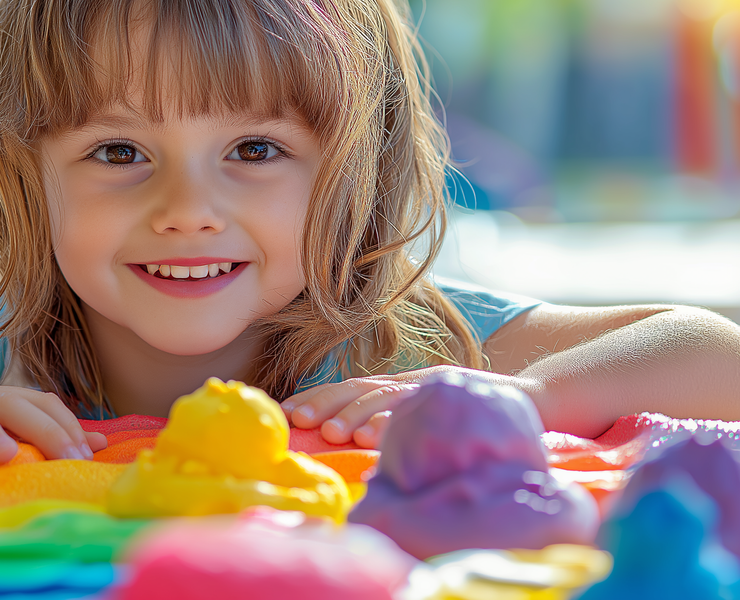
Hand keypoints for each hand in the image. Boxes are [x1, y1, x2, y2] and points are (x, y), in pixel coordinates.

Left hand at [280, 366, 515, 447]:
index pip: (353, 387)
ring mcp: (436, 387)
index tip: (286, 412)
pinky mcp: (459, 396)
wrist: (542, 399)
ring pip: (387, 396)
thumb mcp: (430, 417)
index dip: (318, 397)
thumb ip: (397, 424)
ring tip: (332, 433)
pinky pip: (424, 409)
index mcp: (403, 386)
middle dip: (325, 403)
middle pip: (361, 387)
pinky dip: (396, 421)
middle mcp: (414, 381)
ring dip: (356, 415)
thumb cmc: (479, 417)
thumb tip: (354, 447)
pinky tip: (376, 438)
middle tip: (298, 420)